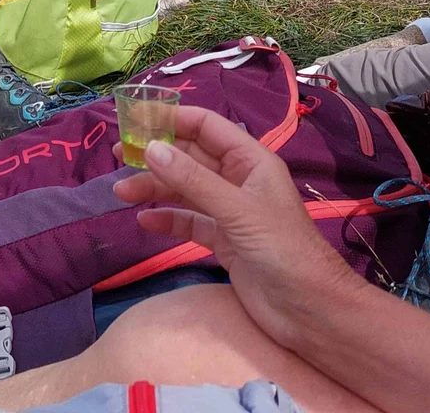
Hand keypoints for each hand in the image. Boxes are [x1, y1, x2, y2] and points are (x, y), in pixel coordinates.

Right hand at [114, 105, 358, 350]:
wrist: (311, 310)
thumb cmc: (283, 249)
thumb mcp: (236, 210)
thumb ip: (192, 180)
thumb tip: (149, 147)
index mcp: (250, 161)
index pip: (207, 126)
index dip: (173, 119)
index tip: (135, 119)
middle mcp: (238, 181)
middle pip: (191, 158)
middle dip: (157, 155)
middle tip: (117, 155)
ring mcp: (230, 213)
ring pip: (185, 190)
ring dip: (155, 188)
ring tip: (121, 192)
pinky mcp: (224, 242)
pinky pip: (189, 222)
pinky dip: (167, 219)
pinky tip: (145, 221)